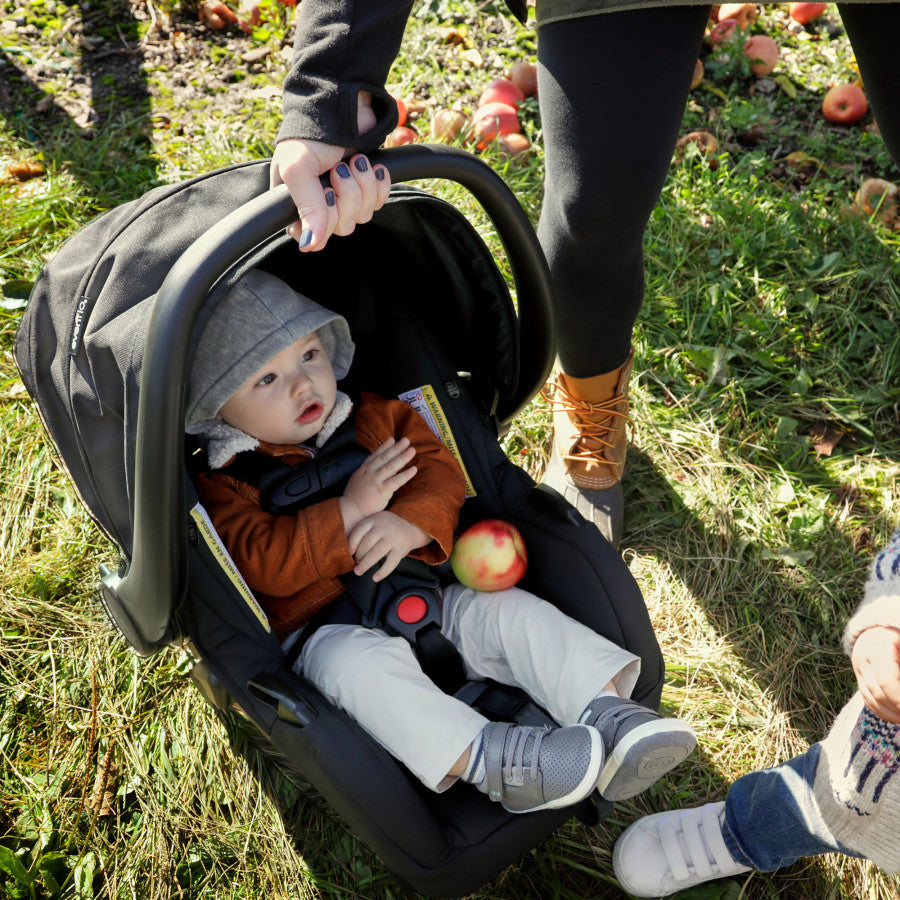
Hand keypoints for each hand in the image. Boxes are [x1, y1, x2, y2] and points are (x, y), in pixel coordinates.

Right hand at [270, 93, 390, 251]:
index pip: (314, 237)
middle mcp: (319, 204)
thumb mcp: (298, 169)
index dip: (325, 219)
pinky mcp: (366, 187)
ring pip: (362, 216)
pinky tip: (373, 165)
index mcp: (295, 203)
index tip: (325, 193)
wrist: (344, 104)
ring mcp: (344, 197)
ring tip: (355, 161)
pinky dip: (379, 184)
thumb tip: (309, 246)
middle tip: (339, 169)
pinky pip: (379, 202)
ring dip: (363, 186)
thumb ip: (306, 207)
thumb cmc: (310, 134)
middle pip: (342, 228)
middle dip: (347, 197)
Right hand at [340, 437, 416, 525]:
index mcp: (363, 470)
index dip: (385, 446)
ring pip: (391, 467)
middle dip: (396, 448)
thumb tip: (377, 466)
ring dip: (402, 457)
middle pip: (385, 458)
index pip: (375, 455)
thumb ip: (367, 472)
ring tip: (412, 450)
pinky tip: (414, 469)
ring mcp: (375, 481)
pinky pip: (396, 481)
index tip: (393, 439)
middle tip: (406, 440)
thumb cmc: (355, 498)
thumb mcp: (358, 480)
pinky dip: (406, 475)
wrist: (350, 510)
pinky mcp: (382, 491)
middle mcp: (369, 473)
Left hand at [348, 511, 430, 580]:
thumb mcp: (375, 521)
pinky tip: (375, 578)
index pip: (359, 531)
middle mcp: (384, 528)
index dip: (351, 544)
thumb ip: (363, 530)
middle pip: (367, 543)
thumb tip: (349, 550)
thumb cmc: (386, 526)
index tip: (349, 553)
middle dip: (358, 555)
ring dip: (365, 564)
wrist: (410, 526)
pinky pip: (391, 563)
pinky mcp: (401, 549)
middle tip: (356, 562)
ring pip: (376, 553)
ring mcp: (393, 538)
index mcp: (374, 520)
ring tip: (358, 572)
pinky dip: (383, 572)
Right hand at [851, 626, 899, 723]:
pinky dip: (884, 712)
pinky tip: (898, 716)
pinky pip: (868, 700)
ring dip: (893, 715)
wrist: (882, 625)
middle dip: (897, 709)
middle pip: (878, 693)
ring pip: (872, 699)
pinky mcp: (859, 677)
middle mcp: (862, 658)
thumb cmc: (899, 632)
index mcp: (877, 645)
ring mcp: (858, 668)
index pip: (886, 681)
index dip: (899, 700)